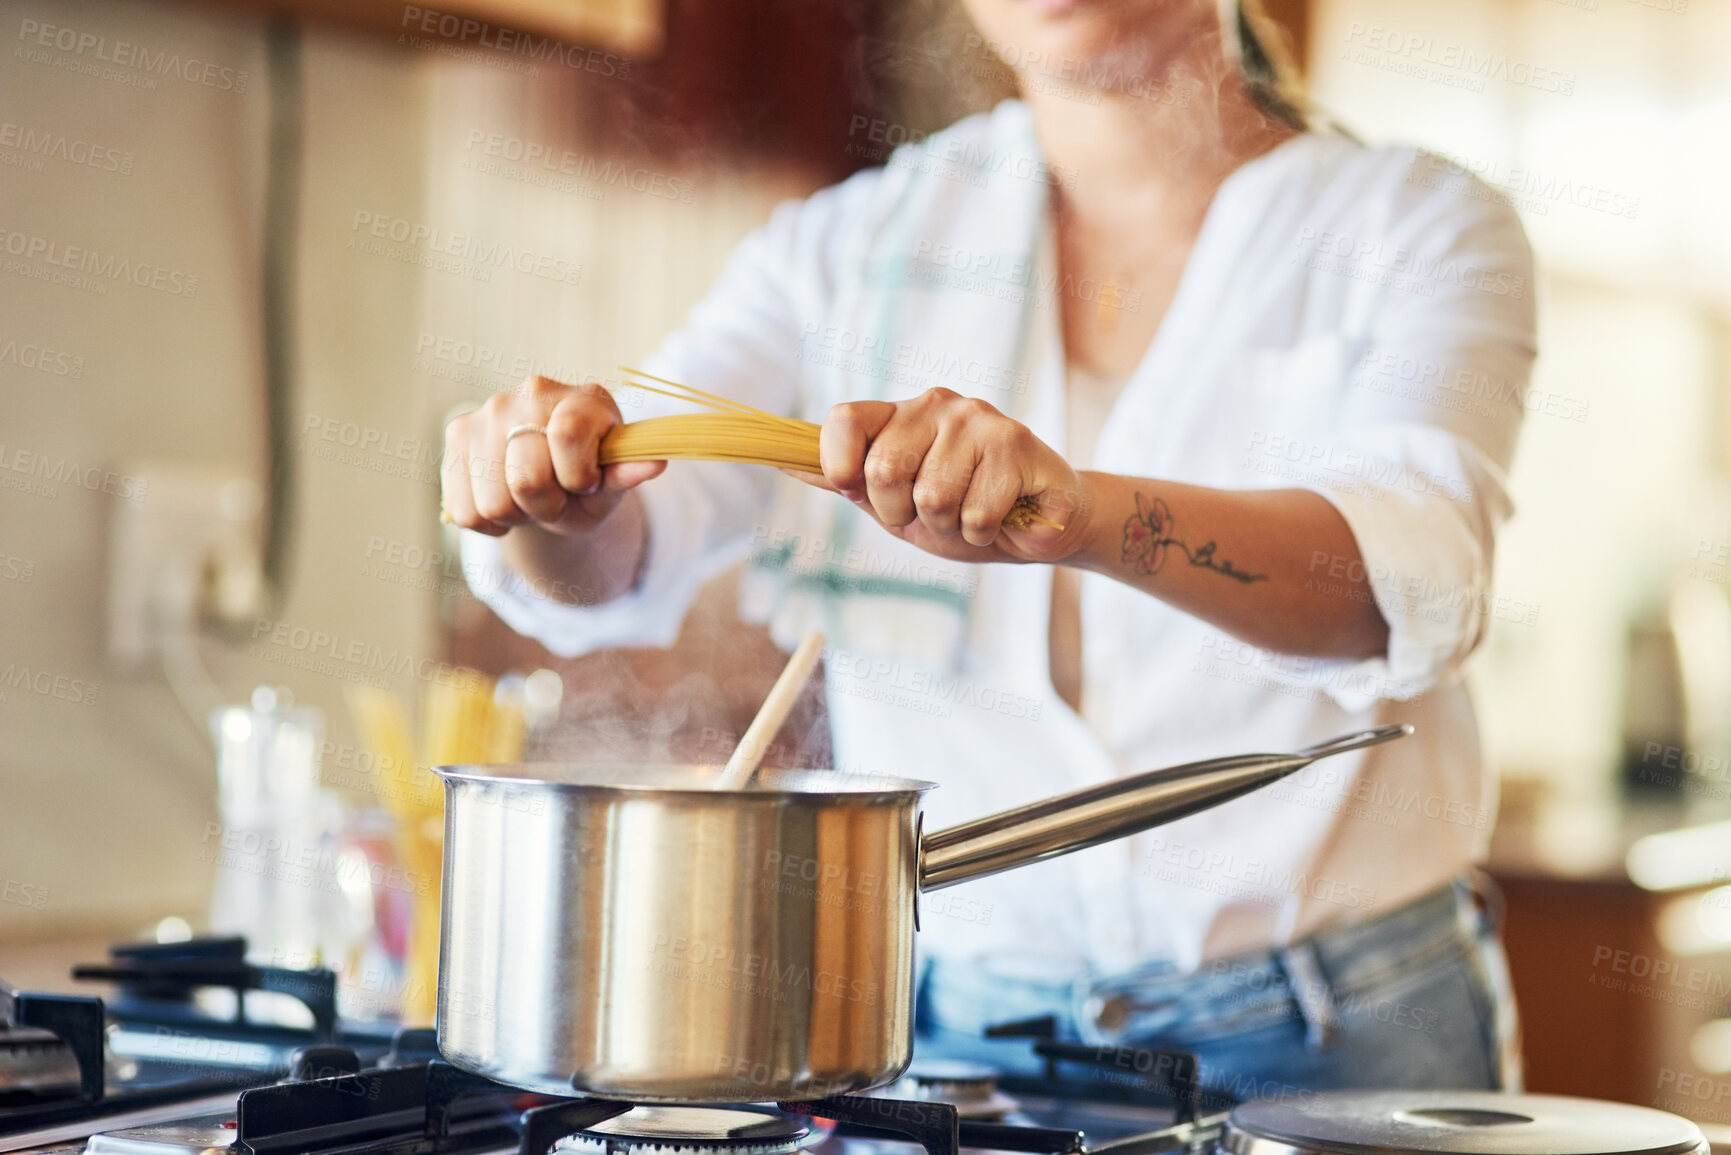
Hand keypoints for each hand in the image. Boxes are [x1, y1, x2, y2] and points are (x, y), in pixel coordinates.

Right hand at [441, 376, 665, 536]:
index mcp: (582, 398)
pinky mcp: (456, 434)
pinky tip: (503, 500)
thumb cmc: (588, 481)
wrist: (549, 480)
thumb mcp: (611, 485)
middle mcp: (531, 393)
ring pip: (493, 501)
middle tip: (555, 496)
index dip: (577, 477)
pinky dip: (487, 521)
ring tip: (529, 498)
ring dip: (516, 515)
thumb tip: (656, 463)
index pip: (567, 435)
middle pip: (526, 477)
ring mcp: (487, 411)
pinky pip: (465, 509)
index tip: (585, 482)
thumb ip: (627, 474)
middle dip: (545, 504)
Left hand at [791, 388, 1092, 563]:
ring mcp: (978, 420)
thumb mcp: (896, 504)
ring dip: (950, 527)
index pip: (844, 419)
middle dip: (903, 513)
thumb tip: (785, 462)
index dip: (837, 464)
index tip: (853, 488)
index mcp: (901, 414)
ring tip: (971, 513)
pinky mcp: (1017, 443)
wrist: (1039, 528)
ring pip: (932, 497)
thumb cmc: (964, 511)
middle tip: (933, 513)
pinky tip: (1002, 516)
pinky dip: (983, 532)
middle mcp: (937, 405)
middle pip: (883, 469)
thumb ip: (850, 483)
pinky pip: (974, 512)